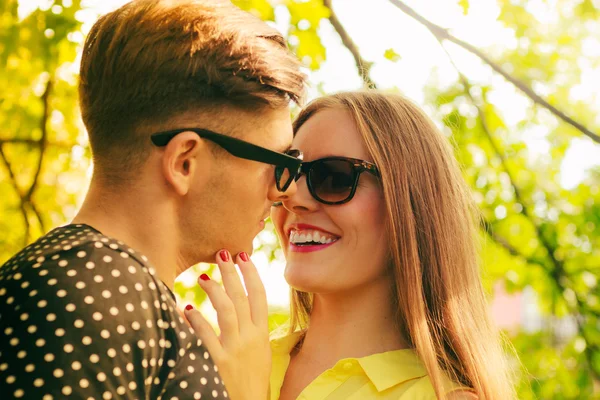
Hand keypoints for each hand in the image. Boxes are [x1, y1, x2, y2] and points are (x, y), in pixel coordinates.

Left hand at [184, 250, 270, 399]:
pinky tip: (186, 309)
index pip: (260, 296)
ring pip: (228, 311)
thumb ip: (254, 330)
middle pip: (242, 298)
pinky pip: (206, 336)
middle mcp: (251, 338)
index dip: (252, 274)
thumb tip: (244, 307)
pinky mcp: (219, 363)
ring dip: (216, 291)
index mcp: (262, 334)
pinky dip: (196, 321)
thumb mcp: (261, 353)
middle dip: (232, 273)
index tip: (244, 255)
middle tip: (222, 253)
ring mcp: (235, 350)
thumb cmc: (252, 381)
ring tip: (204, 277)